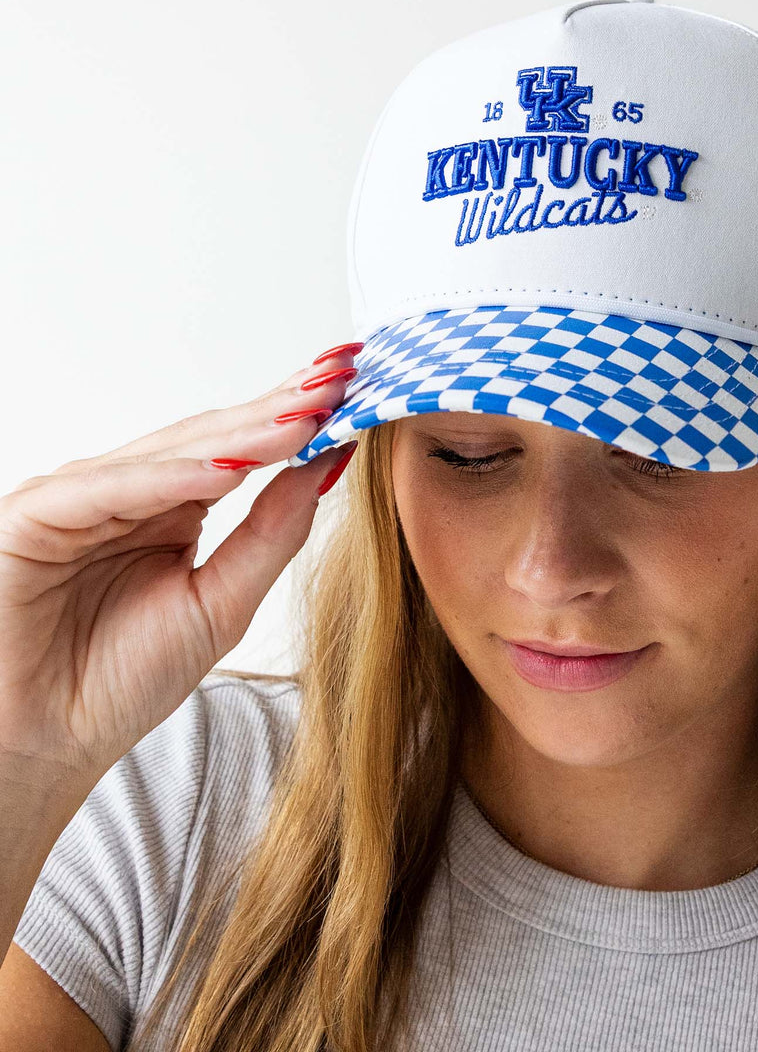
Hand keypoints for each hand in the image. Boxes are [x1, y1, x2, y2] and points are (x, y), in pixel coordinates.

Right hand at [0, 345, 360, 791]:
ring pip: (169, 453)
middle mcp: (129, 490)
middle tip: (344, 375)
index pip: (245, 449)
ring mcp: (81, 497)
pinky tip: (227, 468)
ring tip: (307, 411)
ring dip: (241, 432)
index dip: (300, 418)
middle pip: (215, 437)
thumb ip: (273, 533)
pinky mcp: (34, 517)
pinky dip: (166, 477)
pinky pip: (107, 489)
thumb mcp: (224, 602)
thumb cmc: (122, 680)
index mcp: (174, 504)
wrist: (42, 747)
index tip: (357, 390)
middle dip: (283, 407)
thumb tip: (328, 464)